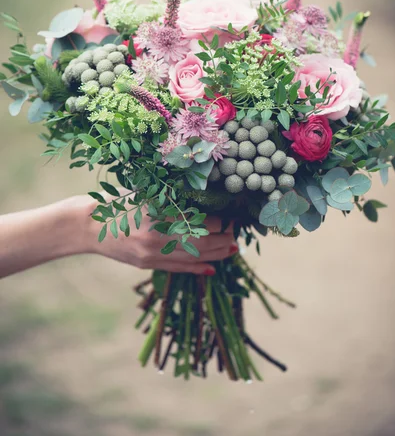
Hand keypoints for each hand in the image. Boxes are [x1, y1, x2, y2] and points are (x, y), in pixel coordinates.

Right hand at [78, 193, 236, 275]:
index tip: (231, 216)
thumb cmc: (117, 203)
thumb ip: (171, 200)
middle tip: (237, 234)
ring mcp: (151, 254)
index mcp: (156, 214)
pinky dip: (197, 269)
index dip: (218, 221)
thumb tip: (204, 203)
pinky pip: (177, 268)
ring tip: (232, 250)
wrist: (88, 225)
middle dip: (222, 239)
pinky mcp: (146, 264)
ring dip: (216, 254)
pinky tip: (212, 269)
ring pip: (192, 257)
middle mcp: (156, 236)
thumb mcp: (144, 194)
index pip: (198, 220)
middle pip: (199, 241)